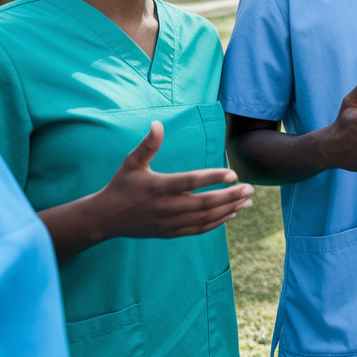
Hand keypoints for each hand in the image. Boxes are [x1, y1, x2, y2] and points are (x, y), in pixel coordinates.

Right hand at [96, 121, 254, 239]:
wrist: (105, 218)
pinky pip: (198, 229)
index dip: (213, 178)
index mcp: (158, 187)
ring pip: (205, 218)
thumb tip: (158, 123)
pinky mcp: (170, 232)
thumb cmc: (121, 185)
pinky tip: (232, 213)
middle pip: (204, 203)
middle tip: (250, 189)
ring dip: (229, 209)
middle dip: (230, 196)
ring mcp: (169, 222)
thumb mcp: (132, 162)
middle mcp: (165, 207)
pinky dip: (217, 223)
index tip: (234, 174)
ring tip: (247, 201)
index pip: (190, 181)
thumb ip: (148, 145)